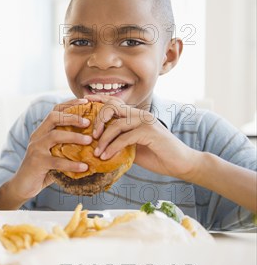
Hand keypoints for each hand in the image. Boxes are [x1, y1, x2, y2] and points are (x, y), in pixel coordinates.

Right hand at [7, 98, 93, 200]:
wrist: (22, 186)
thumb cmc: (41, 171)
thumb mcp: (54, 155)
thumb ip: (66, 148)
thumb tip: (93, 146)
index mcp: (41, 132)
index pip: (54, 111)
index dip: (70, 104)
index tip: (85, 102)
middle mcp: (37, 137)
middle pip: (53, 117)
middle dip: (72, 117)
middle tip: (89, 122)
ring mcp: (36, 148)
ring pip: (55, 136)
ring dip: (74, 137)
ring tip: (89, 141)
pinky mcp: (37, 162)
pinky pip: (57, 161)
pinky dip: (72, 164)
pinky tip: (84, 167)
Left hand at [85, 94, 200, 179]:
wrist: (181, 164)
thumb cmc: (157, 155)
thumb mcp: (133, 147)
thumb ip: (118, 142)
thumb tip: (97, 146)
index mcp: (135, 115)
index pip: (114, 102)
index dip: (98, 100)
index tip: (83, 102)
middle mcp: (140, 114)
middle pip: (111, 107)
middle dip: (98, 120)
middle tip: (92, 137)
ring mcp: (146, 121)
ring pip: (116, 124)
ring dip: (103, 140)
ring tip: (97, 152)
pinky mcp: (150, 132)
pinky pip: (124, 138)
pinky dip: (112, 148)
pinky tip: (106, 157)